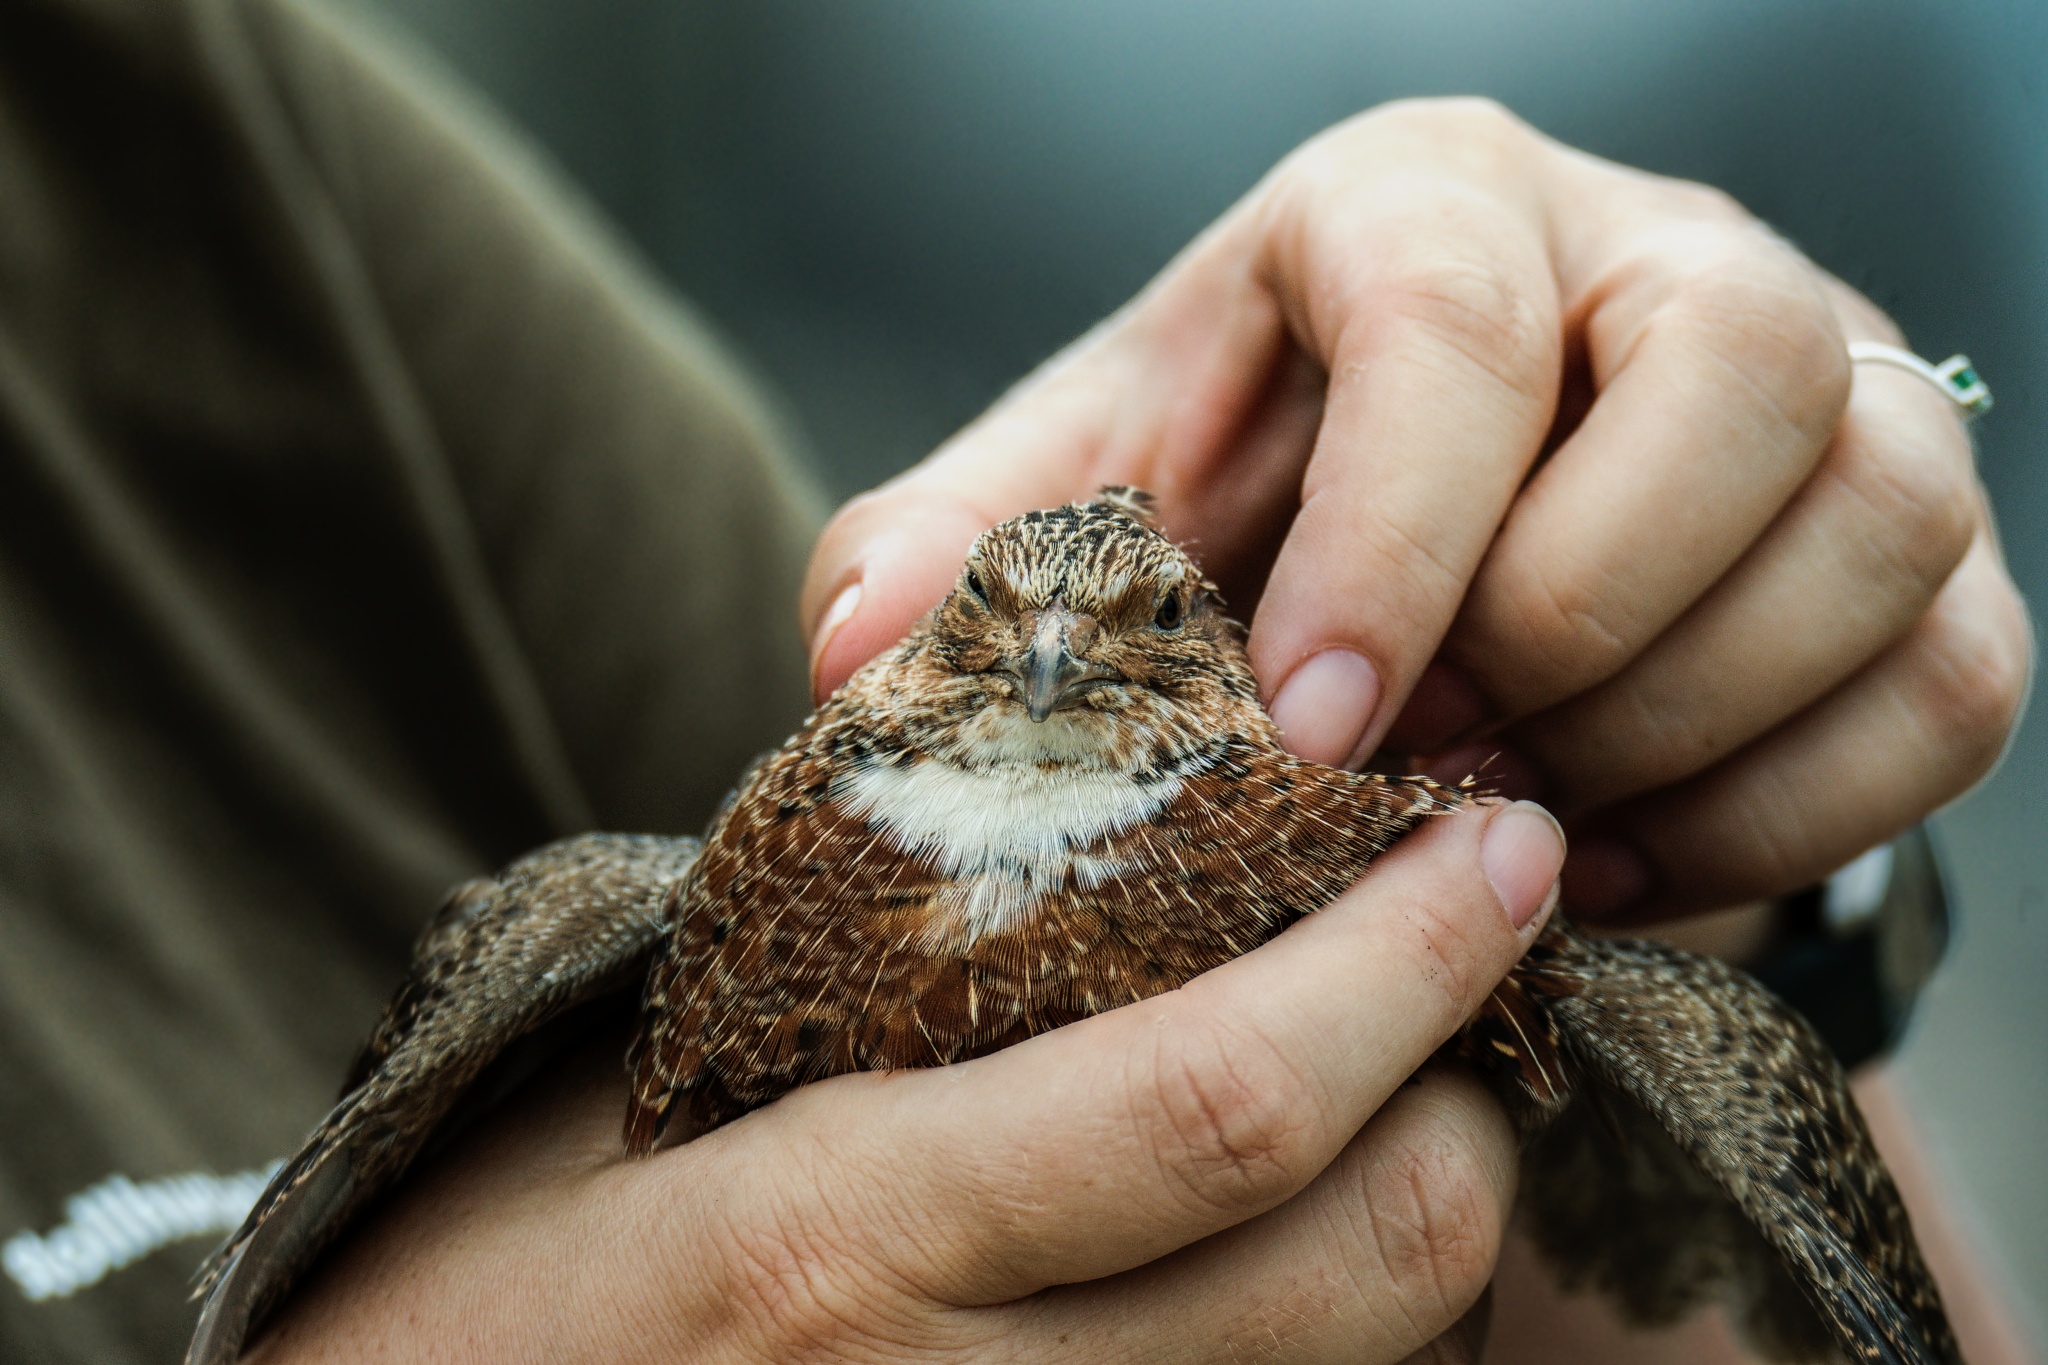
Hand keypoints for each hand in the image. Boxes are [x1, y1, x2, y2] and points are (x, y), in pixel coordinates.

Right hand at [246, 802, 1560, 1362]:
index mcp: (844, 1230)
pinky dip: (1336, 1345)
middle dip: (1470, 1103)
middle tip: (1466, 968)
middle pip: (1364, 1269)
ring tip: (1397, 1093)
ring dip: (1427, 1228)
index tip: (1486, 847)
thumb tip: (1083, 818)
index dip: (1396, 968)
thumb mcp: (649, 1077)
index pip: (1218, 1101)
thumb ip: (857, 961)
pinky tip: (1294, 1249)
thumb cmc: (502, 1265)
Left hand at [800, 98, 2031, 923]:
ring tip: (1524, 825)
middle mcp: (1652, 255)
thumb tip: (858, 655)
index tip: (1316, 733)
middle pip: (1735, 373)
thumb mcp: (1075, 502)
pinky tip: (1626, 864)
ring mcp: (1820, 386)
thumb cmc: (1233, 501)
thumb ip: (959, 556)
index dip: (1393, 541)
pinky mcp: (1913, 541)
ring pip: (1880, 518)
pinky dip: (1796, 808)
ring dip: (1693, 721)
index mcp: (1420, 207)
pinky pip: (1956, 676)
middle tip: (1435, 768)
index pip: (1455, 316)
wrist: (1407, 547)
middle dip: (1578, 618)